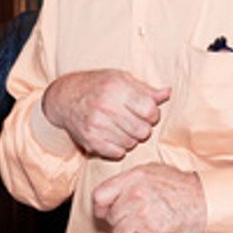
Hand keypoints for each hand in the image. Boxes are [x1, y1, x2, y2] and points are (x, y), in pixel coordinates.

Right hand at [41, 70, 169, 159]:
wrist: (65, 97)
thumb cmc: (98, 85)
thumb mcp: (121, 79)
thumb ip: (146, 89)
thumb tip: (168, 93)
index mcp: (117, 88)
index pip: (149, 110)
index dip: (153, 114)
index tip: (146, 112)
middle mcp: (106, 106)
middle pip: (142, 130)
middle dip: (143, 128)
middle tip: (135, 122)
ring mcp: (96, 124)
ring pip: (131, 143)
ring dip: (131, 138)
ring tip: (122, 128)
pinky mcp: (90, 140)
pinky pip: (117, 153)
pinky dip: (119, 148)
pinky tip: (113, 137)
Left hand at [91, 163, 205, 232]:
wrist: (204, 202)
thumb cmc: (178, 186)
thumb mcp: (150, 171)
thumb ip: (126, 181)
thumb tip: (105, 198)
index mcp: (132, 179)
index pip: (99, 196)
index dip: (100, 207)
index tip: (105, 212)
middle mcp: (135, 196)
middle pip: (110, 218)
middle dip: (119, 222)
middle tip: (134, 221)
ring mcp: (143, 216)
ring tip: (142, 229)